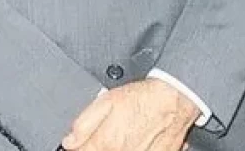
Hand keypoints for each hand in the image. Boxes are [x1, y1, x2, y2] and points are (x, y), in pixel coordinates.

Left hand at [62, 79, 198, 150]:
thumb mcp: (106, 101)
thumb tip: (70, 140)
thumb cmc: (144, 98)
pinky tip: (135, 140)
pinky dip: (133, 148)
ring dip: (116, 148)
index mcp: (107, 143)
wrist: (175, 100)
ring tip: (123, 135)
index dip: (77, 147)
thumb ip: (83, 124)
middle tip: (105, 133)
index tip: (78, 143)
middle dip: (96, 146)